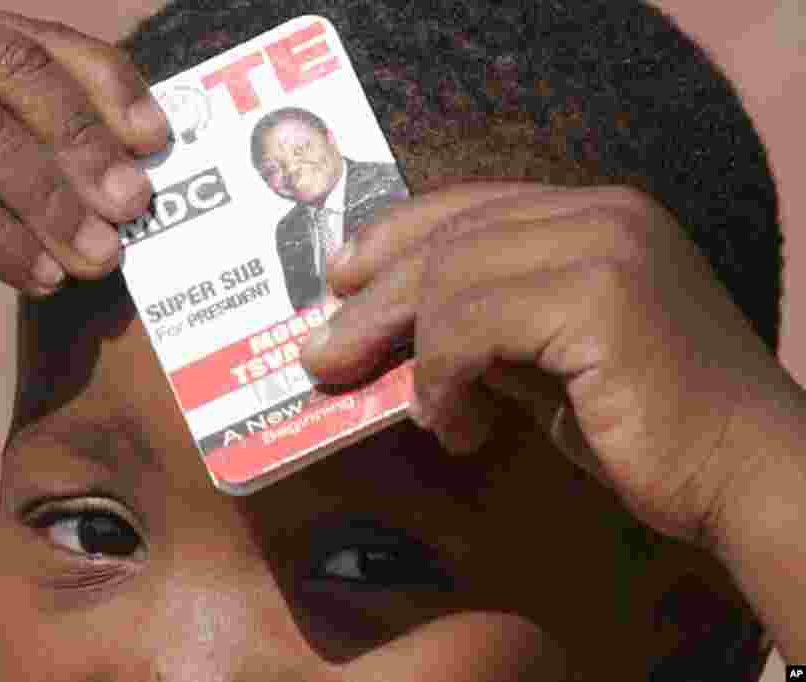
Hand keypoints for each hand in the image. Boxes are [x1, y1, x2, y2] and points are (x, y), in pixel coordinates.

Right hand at [0, 0, 167, 327]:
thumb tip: (135, 178)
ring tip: (99, 257)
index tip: (156, 140)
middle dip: (86, 144)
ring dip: (53, 205)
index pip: (37, 40)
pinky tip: (41, 278)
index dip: (106, 86)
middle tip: (134, 206)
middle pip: (14, 75)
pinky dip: (2, 244)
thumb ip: (33, 151)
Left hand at [301, 182, 783, 548]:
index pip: (467, 206)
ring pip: (451, 278)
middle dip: (373, 300)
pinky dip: (445, 379)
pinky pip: (472, 325)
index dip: (393, 237)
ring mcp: (605, 245)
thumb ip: (487, 329)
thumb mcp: (549, 362)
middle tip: (322, 355)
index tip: (341, 277)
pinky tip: (460, 426)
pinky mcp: (600, 295)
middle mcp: (602, 211)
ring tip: (419, 413)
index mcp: (596, 214)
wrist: (744, 475)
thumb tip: (394, 332)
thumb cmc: (646, 427)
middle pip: (447, 238)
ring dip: (412, 353)